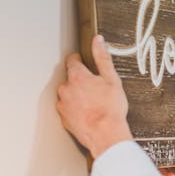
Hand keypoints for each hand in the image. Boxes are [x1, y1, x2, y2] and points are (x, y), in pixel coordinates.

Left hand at [56, 35, 131, 157]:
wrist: (105, 135)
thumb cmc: (110, 108)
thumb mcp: (112, 79)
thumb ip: (102, 57)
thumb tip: (98, 40)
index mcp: (77, 76)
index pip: (72, 60)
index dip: (80, 60)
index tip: (85, 64)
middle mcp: (66, 88)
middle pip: (70, 79)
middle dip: (81, 81)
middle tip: (96, 89)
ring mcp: (62, 104)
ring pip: (68, 94)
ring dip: (77, 96)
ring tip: (94, 104)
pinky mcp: (63, 118)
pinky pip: (68, 108)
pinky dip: (76, 109)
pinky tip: (89, 113)